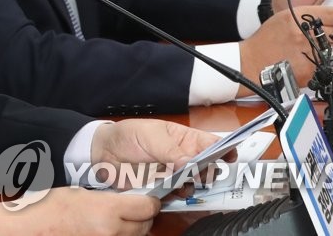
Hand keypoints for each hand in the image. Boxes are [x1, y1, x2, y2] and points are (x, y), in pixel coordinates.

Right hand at [0, 187, 158, 235]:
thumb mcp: (79, 191)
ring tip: (118, 217)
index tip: (146, 196)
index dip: (149, 199)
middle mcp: (110, 232)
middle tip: (133, 205)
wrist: (26, 229)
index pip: (146, 207)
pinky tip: (106, 228)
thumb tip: (125, 197)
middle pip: (145, 225)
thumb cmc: (45, 208)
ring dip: (133, 228)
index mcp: (105, 211)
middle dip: (143, 215)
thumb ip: (107, 197)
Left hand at [90, 119, 220, 188]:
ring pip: (194, 185)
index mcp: (184, 139)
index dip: (224, 150)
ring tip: (181, 180)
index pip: (211, 144)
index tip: (229, 157)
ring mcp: (174, 175)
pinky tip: (170, 190)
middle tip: (200, 172)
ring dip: (192, 185)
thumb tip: (190, 162)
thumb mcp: (150, 135)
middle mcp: (183, 158)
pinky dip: (177, 196)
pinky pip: (176, 196)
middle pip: (207, 168)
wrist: (103, 152)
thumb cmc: (127, 136)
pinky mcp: (162, 189)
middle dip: (209, 172)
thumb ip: (170, 150)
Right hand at [239, 5, 332, 93]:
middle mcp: (304, 33)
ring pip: (332, 49)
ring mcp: (308, 52)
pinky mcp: (311, 70)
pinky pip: (325, 64)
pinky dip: (318, 64)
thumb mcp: (283, 19)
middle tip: (315, 39)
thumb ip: (306, 17)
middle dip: (329, 35)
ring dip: (324, 50)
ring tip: (307, 51)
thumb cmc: (266, 41)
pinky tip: (303, 62)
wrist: (251, 62)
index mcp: (297, 17)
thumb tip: (332, 19)